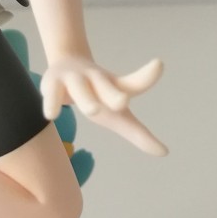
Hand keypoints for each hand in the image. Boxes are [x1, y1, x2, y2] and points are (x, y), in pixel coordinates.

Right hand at [39, 57, 166, 156]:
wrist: (65, 67)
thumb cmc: (97, 95)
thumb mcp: (118, 115)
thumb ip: (139, 134)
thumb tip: (165, 153)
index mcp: (115, 86)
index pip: (133, 83)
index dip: (146, 76)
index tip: (159, 64)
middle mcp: (96, 79)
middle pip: (106, 86)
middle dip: (113, 94)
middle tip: (123, 102)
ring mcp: (74, 79)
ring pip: (80, 88)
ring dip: (87, 98)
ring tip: (93, 110)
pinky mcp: (53, 83)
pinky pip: (51, 93)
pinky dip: (51, 102)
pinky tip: (51, 115)